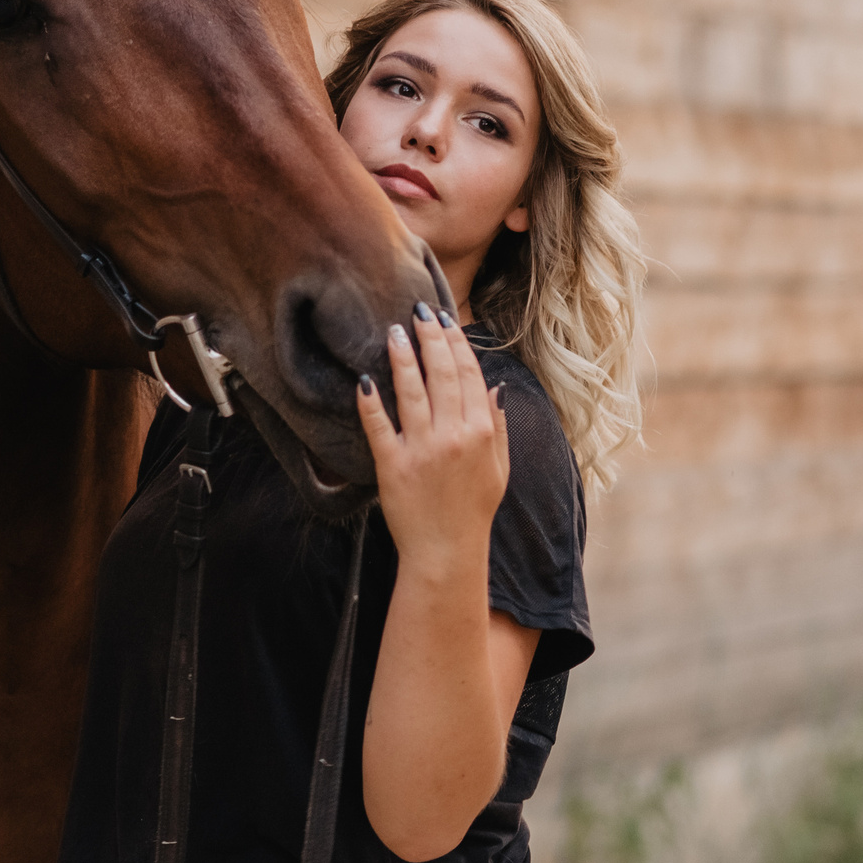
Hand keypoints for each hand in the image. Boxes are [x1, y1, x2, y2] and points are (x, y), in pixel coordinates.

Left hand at [355, 305, 508, 580]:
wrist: (446, 552)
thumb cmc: (473, 510)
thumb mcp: (499, 467)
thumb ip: (498, 425)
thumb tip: (494, 386)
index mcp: (481, 432)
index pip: (469, 374)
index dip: (457, 343)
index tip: (445, 319)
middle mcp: (453, 436)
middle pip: (441, 374)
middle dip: (430, 337)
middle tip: (418, 310)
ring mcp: (422, 450)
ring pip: (411, 392)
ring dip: (401, 358)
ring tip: (393, 331)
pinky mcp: (392, 466)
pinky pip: (379, 427)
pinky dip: (370, 402)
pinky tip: (364, 379)